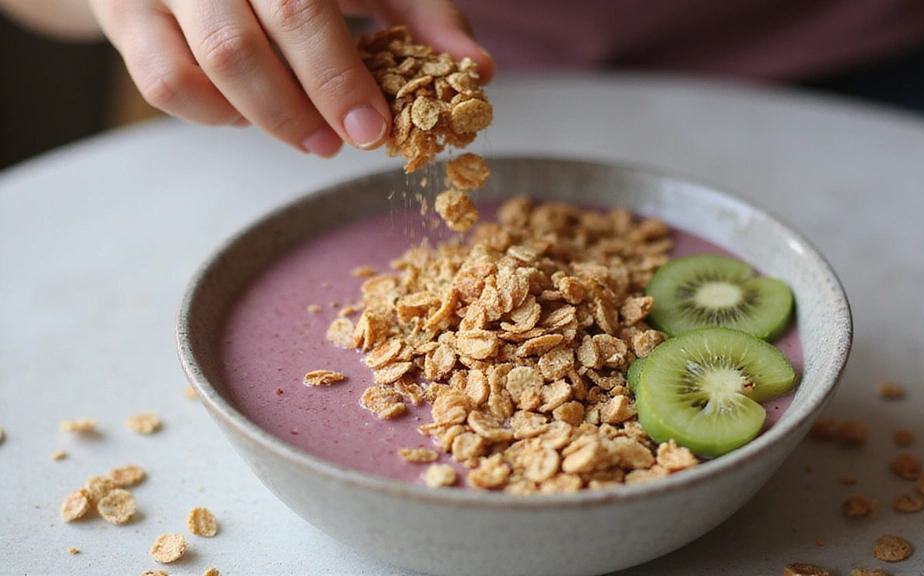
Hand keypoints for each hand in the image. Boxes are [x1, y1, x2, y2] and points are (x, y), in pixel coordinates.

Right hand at [87, 0, 493, 156]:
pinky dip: (213, 114)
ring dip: (261, 119)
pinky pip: (163, 84)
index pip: (303, 7)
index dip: (338, 75)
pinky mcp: (125, 13)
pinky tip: (249, 113)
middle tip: (340, 144)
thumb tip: (477, 72)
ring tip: (307, 135)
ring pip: (199, 70)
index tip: (374, 131)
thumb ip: (421, 18)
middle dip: (301, 108)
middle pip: (243, 45)